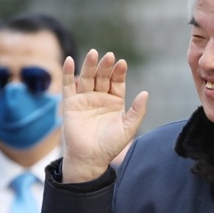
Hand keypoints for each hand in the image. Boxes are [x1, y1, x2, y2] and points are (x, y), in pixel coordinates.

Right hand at [61, 49, 147, 182]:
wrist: (90, 158)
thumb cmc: (110, 145)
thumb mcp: (128, 128)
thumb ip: (137, 111)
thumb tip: (145, 93)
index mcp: (115, 101)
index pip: (117, 82)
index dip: (119, 73)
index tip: (122, 64)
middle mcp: (100, 97)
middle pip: (102, 77)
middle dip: (105, 67)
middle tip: (109, 56)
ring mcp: (84, 99)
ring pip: (87, 78)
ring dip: (89, 65)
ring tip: (93, 54)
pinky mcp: (70, 103)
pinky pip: (68, 85)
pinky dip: (68, 73)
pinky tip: (70, 60)